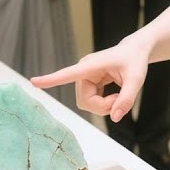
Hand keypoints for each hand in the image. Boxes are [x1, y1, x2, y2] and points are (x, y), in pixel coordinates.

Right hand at [30, 37, 151, 120]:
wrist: (135, 52)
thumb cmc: (135, 61)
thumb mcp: (136, 79)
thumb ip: (126, 99)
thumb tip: (114, 118)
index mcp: (91, 65)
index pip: (68, 74)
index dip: (51, 79)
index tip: (33, 82)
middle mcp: (83, 71)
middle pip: (84, 101)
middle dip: (102, 106)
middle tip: (119, 100)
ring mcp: (85, 78)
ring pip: (86, 104)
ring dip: (103, 106)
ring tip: (118, 96)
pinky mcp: (88, 83)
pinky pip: (90, 103)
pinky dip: (103, 104)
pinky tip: (114, 94)